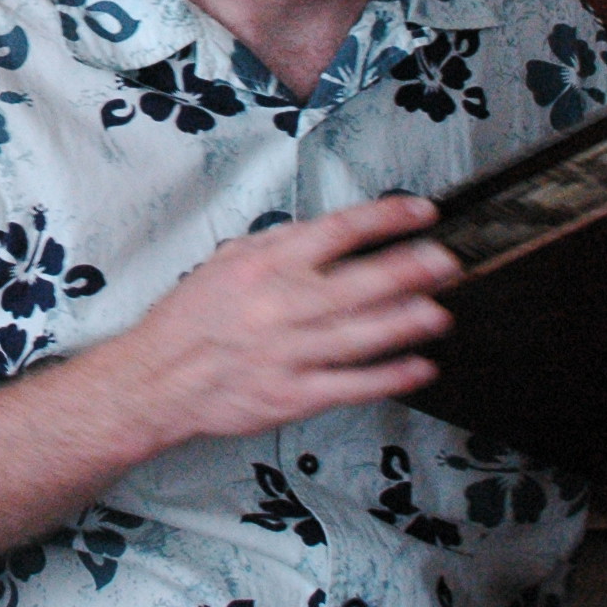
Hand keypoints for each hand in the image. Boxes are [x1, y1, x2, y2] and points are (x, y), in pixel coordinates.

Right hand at [99, 194, 458, 453]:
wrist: (158, 378)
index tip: (421, 211)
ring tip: (442, 311)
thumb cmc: (192, 319)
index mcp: (266, 264)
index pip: (338, 230)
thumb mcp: (228, 262)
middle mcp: (280, 305)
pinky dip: (390, 377)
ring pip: (362, 334)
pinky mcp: (293, 394)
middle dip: (412, 269)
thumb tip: (332, 232)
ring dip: (408, 321)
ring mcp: (289, 353)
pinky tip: (420, 366)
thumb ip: (279, 245)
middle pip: (360, 282)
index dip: (386, 217)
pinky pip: (351, 384)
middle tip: (449, 260)